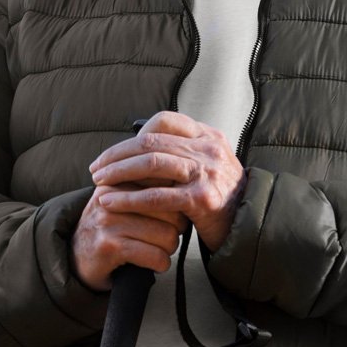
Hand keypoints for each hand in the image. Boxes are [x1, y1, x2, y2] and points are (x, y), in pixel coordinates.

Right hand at [70, 183, 186, 291]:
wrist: (77, 258)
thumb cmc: (113, 227)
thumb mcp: (125, 199)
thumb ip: (150, 186)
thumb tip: (188, 181)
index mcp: (120, 179)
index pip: (164, 183)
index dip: (177, 202)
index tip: (175, 212)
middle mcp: (112, 196)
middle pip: (171, 209)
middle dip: (177, 227)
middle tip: (169, 235)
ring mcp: (109, 220)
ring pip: (167, 234)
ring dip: (170, 248)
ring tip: (160, 249)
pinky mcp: (110, 246)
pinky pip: (154, 255)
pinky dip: (161, 263)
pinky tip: (156, 264)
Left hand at [88, 111, 245, 251]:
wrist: (249, 226)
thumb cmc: (222, 196)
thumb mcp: (209, 163)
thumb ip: (184, 150)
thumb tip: (141, 146)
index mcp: (208, 136)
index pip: (164, 120)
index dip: (134, 134)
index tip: (114, 151)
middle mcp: (208, 149)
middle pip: (151, 141)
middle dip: (118, 154)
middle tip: (97, 168)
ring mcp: (206, 172)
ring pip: (151, 164)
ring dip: (119, 173)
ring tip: (99, 182)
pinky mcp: (200, 199)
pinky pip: (156, 196)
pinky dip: (129, 199)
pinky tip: (111, 202)